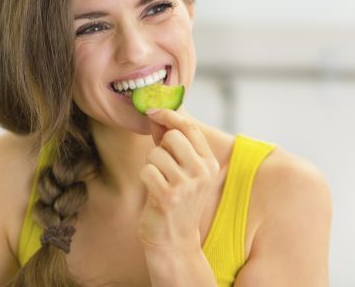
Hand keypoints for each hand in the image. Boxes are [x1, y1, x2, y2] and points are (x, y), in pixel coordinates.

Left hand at [138, 109, 219, 252]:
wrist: (175, 242)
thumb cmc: (176, 201)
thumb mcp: (183, 171)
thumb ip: (172, 143)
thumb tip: (157, 114)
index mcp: (209, 163)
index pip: (190, 127)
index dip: (169, 116)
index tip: (153, 112)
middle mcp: (202, 172)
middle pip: (172, 136)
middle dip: (160, 148)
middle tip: (163, 167)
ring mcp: (187, 184)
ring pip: (156, 153)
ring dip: (151, 165)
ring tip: (159, 182)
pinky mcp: (169, 196)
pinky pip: (147, 170)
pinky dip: (145, 178)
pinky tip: (153, 192)